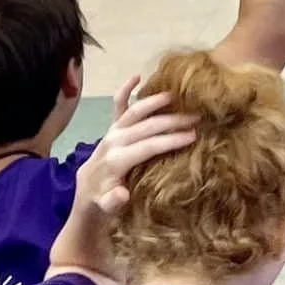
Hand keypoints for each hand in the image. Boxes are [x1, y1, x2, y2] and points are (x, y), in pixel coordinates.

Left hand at [75, 77, 198, 222]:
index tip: (193, 136)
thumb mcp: (107, 207)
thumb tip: (122, 194)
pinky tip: (137, 76)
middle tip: (197, 118)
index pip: (147, 146)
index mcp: (115, 161)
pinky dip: (125, 89)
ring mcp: (112, 132)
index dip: (170, 140)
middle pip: (146, 127)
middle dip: (172, 121)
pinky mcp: (111, 128)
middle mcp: (113, 141)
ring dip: (156, 103)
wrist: (87, 195)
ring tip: (177, 97)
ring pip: (135, 111)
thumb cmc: (103, 202)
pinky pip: (117, 105)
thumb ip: (113, 201)